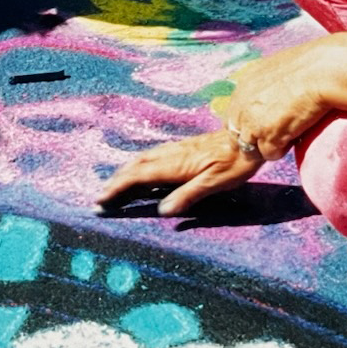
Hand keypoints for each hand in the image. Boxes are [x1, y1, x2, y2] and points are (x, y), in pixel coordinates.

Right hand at [95, 129, 263, 216]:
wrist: (247, 137)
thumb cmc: (234, 163)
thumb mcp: (214, 183)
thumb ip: (188, 195)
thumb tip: (162, 210)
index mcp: (174, 165)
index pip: (137, 176)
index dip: (117, 188)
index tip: (101, 199)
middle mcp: (170, 155)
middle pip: (133, 167)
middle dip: (114, 182)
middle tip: (99, 198)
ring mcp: (174, 150)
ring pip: (140, 160)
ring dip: (123, 173)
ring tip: (112, 186)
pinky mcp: (181, 149)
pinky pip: (150, 157)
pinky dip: (136, 167)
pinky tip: (138, 172)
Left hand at [221, 40, 332, 160]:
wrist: (324, 71)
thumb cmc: (312, 66)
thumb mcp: (279, 68)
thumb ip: (268, 83)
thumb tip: (274, 91)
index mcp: (244, 85)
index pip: (235, 115)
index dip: (250, 123)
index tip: (268, 123)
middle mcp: (242, 104)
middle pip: (238, 134)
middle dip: (255, 137)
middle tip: (279, 130)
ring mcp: (253, 122)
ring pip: (251, 147)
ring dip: (269, 144)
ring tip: (291, 131)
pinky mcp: (268, 136)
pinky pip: (270, 154)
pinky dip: (283, 149)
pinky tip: (297, 135)